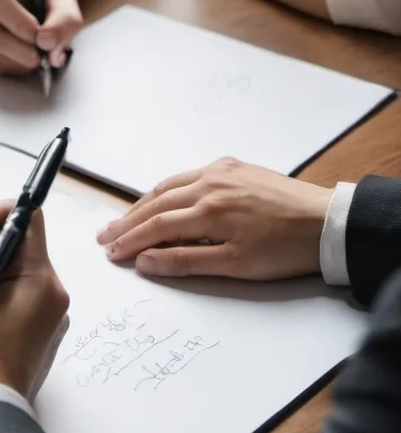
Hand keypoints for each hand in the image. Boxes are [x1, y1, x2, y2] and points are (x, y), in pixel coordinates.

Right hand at [96, 159, 332, 279]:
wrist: (327, 222)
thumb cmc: (285, 249)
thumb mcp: (236, 266)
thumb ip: (187, 261)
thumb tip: (146, 262)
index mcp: (209, 210)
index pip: (156, 227)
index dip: (130, 241)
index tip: (111, 253)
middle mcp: (209, 184)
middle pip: (155, 203)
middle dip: (127, 222)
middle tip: (104, 236)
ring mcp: (220, 171)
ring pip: (168, 186)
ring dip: (143, 204)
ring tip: (123, 220)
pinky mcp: (232, 167)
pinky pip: (188, 175)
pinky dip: (167, 189)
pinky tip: (160, 198)